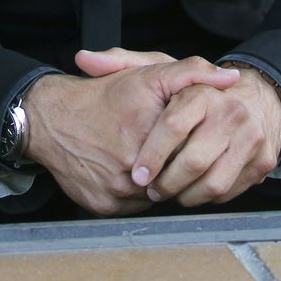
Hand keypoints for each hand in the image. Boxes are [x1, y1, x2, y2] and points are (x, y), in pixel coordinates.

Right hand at [24, 53, 239, 216]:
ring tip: (142, 159)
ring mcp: (116, 190)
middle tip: (163, 150)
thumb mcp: (147, 73)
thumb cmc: (101, 95)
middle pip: (174, 175)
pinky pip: (133, 207)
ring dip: (154, 182)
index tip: (182, 136)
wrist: (50, 118)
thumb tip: (230, 80)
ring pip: (154, 195)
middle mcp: (131, 165)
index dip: (188, 141)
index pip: (190, 148)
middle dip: (172, 163)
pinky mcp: (103, 207)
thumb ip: (192, 73)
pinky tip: (124, 171)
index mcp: (148, 131)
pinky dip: (133, 193)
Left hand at [77, 49, 280, 206]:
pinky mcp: (263, 162)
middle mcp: (231, 113)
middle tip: (151, 189)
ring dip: (186, 196)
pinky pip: (230, 192)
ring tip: (169, 193)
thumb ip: (119, 62)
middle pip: (193, 162)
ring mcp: (251, 138)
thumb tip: (83, 59)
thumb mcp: (158, 70)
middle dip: (167, 182)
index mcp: (203, 92)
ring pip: (212, 184)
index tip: (137, 172)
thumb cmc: (195, 91)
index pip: (172, 126)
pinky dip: (207, 198)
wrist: (255, 100)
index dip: (152, 154)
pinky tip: (192, 191)